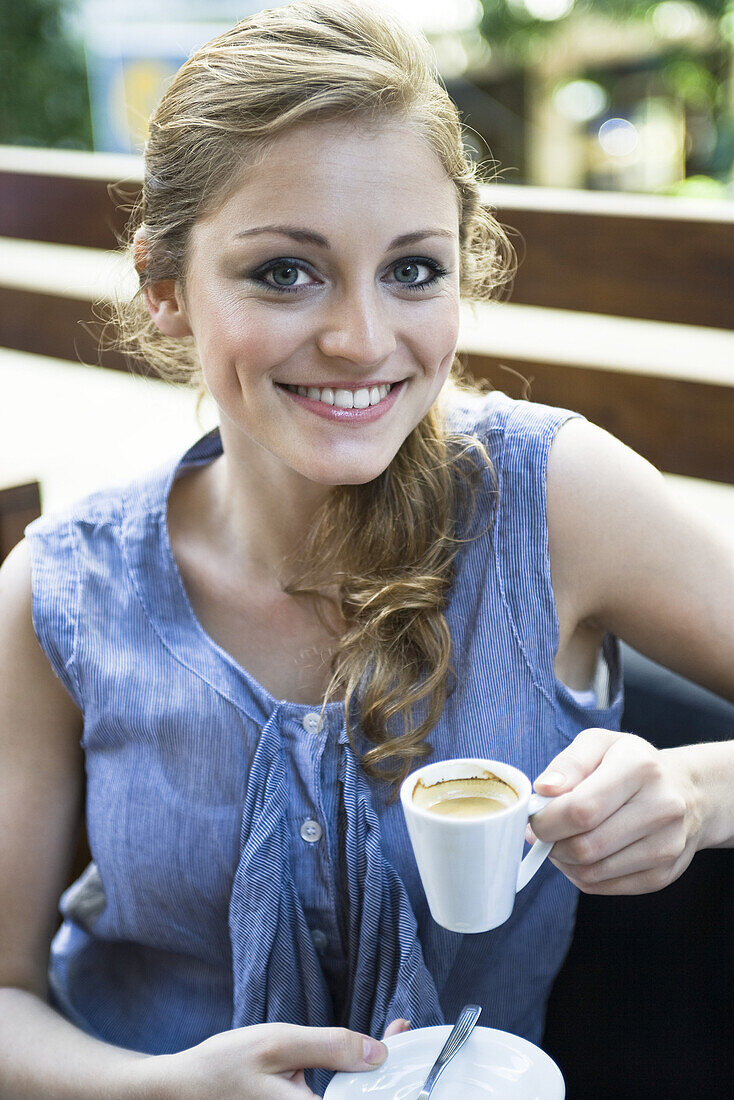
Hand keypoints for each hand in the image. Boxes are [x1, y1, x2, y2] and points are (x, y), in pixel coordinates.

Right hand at [144, 1021, 389, 1099]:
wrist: (183, 1089)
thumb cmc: (225, 1066)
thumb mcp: (279, 1044)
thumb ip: (330, 1047)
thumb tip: (378, 1053)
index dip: (395, 1083)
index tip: (407, 1044)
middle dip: (387, 1075)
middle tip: (399, 1036)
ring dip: (371, 1077)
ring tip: (389, 1042)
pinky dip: (351, 1080)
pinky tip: (360, 1056)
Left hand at [527, 728, 702, 894]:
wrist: (687, 792)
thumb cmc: (631, 764)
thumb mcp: (599, 744)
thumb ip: (568, 763)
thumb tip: (543, 790)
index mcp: (640, 767)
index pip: (581, 809)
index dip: (547, 820)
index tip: (535, 816)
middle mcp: (661, 807)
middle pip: (584, 846)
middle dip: (551, 843)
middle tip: (544, 830)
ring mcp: (666, 845)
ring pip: (591, 872)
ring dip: (563, 861)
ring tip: (562, 839)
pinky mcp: (663, 874)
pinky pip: (603, 887)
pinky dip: (581, 874)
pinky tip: (582, 854)